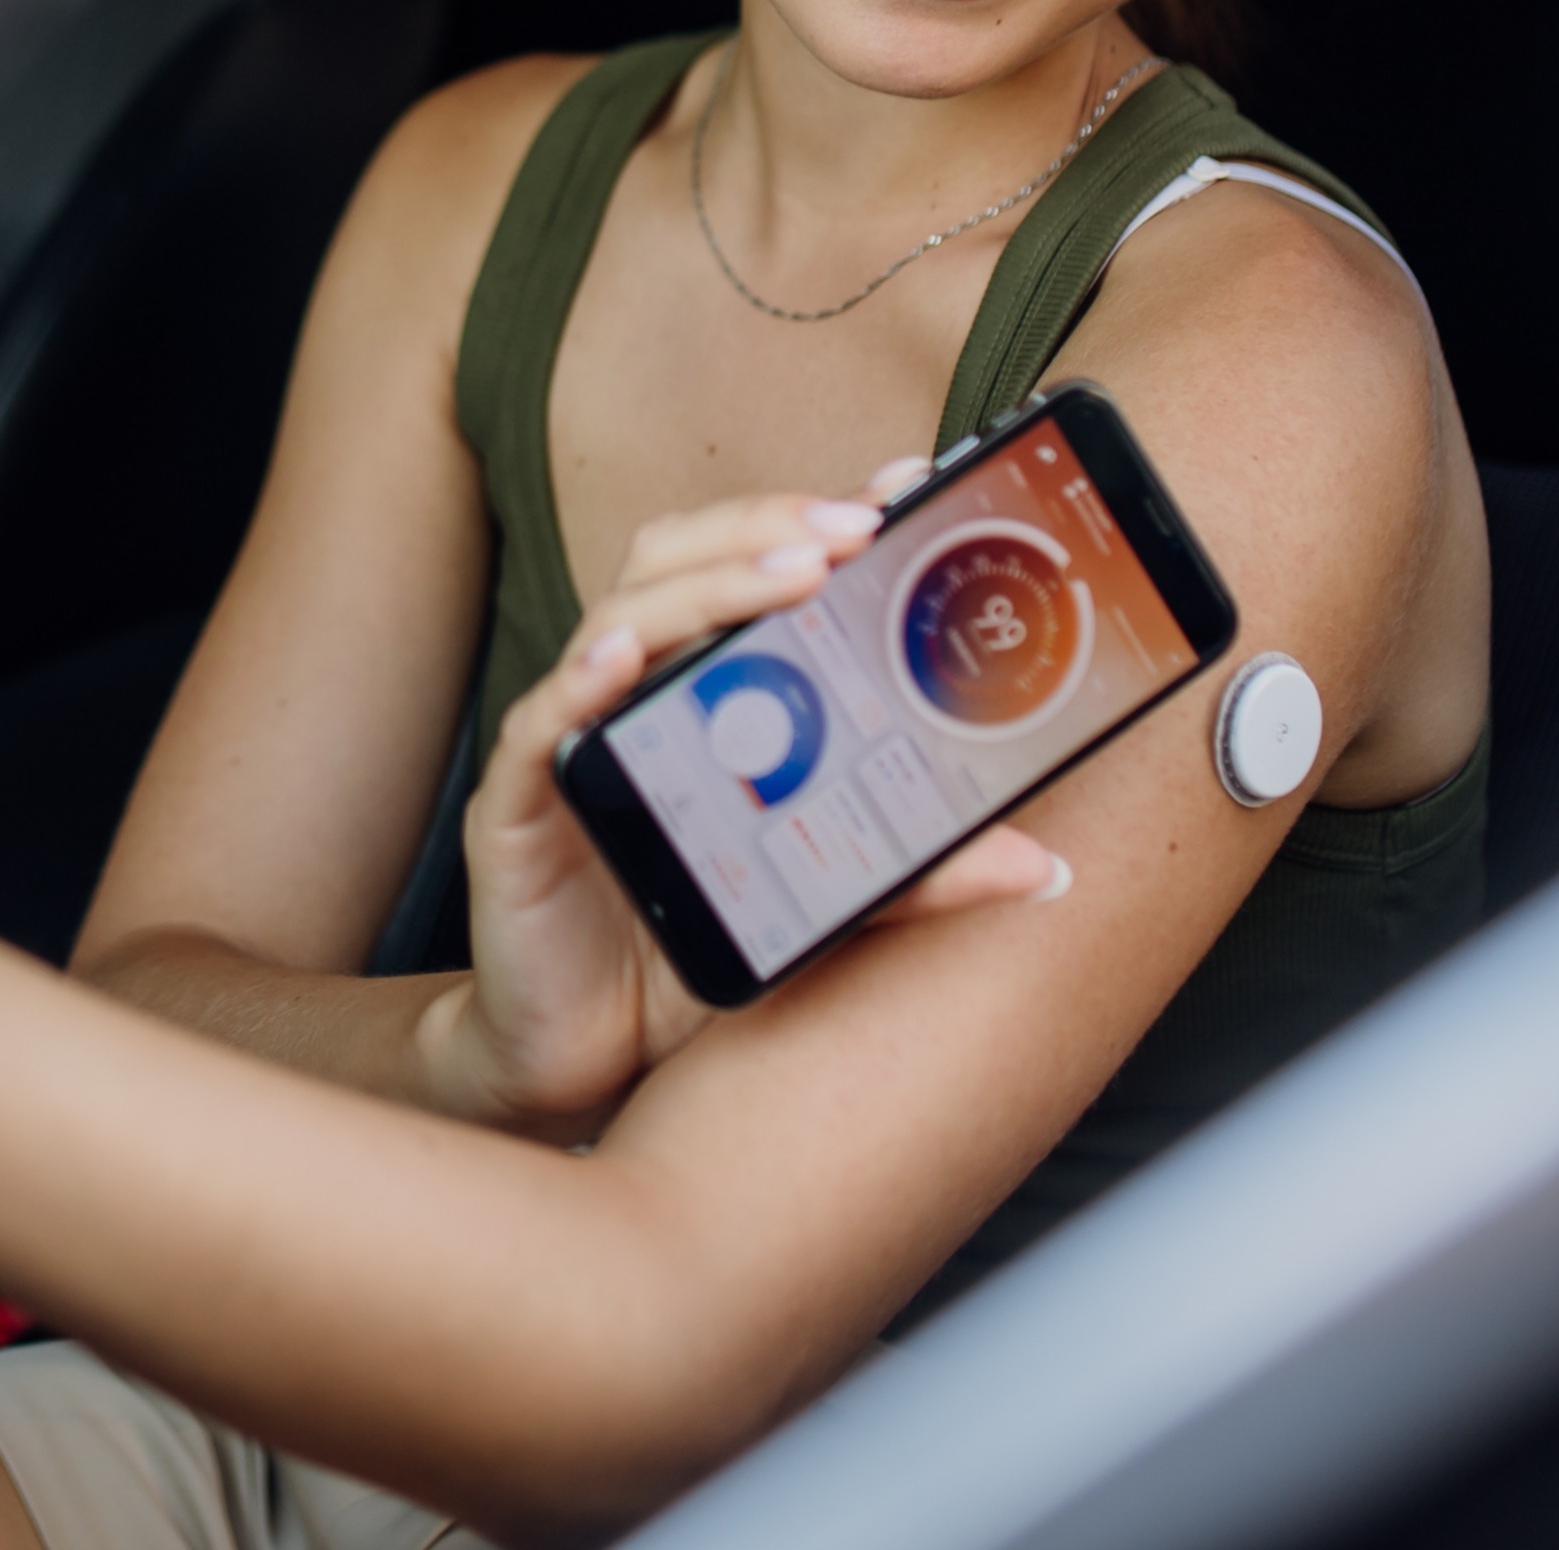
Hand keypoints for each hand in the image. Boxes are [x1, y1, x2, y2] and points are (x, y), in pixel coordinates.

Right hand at [436, 459, 1069, 1136]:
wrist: (588, 1071)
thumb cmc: (688, 959)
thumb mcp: (817, 905)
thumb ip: (912, 877)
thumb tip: (1041, 866)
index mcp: (702, 691)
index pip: (754, 569)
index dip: (817, 518)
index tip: (903, 487)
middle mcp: (636, 693)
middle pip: (680, 560)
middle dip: (768, 528)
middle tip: (854, 528)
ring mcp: (574, 740)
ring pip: (621, 618)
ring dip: (707, 585)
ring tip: (789, 576)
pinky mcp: (517, 805)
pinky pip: (540, 725)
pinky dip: (579, 683)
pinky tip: (622, 662)